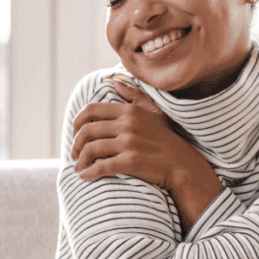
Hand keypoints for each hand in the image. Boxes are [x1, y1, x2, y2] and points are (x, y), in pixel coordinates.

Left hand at [70, 77, 197, 190]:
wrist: (183, 165)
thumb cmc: (167, 140)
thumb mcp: (153, 112)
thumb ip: (134, 96)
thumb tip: (115, 82)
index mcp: (129, 111)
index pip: (91, 111)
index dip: (77, 123)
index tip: (76, 134)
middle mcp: (127, 124)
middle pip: (87, 131)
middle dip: (75, 144)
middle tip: (75, 154)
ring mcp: (129, 143)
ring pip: (91, 149)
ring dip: (80, 160)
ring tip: (79, 167)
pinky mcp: (131, 161)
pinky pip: (101, 167)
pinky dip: (89, 173)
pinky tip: (86, 177)